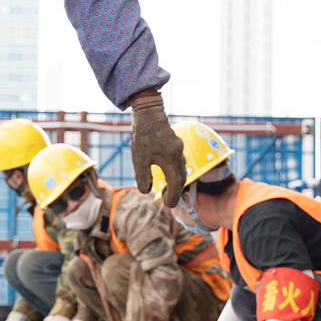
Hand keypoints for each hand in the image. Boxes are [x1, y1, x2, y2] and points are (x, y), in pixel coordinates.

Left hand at [130, 91, 186, 206]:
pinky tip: (164, 171)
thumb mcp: (139, 160)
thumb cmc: (143, 137)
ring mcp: (179, 149)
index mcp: (171, 161)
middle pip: (182, 179)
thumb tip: (146, 191)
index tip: (167, 206)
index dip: (173, 197)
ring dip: (175, 181)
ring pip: (181, 170)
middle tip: (165, 199)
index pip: (176, 185)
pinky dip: (174, 171)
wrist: (149, 114)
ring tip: (164, 188)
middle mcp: (178, 156)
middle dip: (175, 191)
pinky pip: (179, 162)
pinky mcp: (176, 145)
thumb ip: (142, 178)